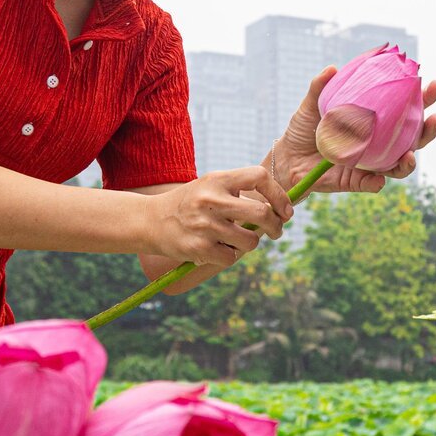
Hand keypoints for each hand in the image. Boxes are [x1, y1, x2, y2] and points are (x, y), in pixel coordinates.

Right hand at [144, 167, 291, 263]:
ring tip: (236, 240)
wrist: (150, 221)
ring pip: (250, 241)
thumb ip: (239, 193)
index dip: (279, 194)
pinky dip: (230, 257)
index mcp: (217, 179)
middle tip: (275, 231)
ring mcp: (205, 225)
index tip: (285, 210)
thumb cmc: (190, 204)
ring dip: (250, 244)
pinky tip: (217, 250)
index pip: (259, 177)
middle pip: (261, 213)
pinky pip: (232, 258)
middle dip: (275, 226)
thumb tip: (279, 210)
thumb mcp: (211, 187)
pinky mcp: (199, 248)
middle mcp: (211, 200)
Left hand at [270, 67, 435, 193]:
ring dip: (410, 161)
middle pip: (413, 139)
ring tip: (411, 154)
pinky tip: (378, 179)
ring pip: (399, 166)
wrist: (286, 157)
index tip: (432, 84)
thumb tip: (334, 68)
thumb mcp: (312, 104)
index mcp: (376, 122)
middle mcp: (379, 144)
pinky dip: (376, 183)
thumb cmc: (304, 128)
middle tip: (435, 116)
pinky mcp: (356, 182)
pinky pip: (371, 185)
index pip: (406, 110)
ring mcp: (370, 164)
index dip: (424, 99)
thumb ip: (322, 86)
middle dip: (429, 129)